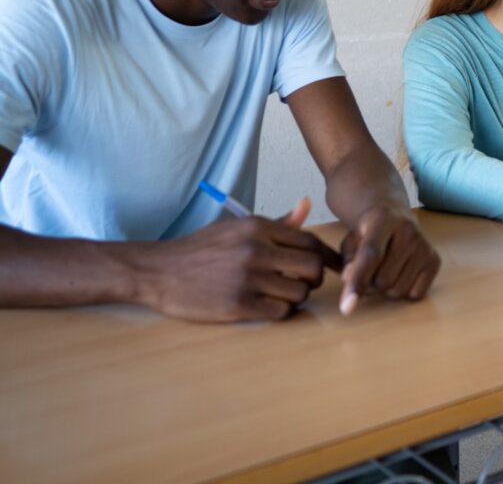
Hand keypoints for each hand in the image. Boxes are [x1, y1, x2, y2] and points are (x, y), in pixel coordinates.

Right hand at [142, 197, 340, 321]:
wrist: (159, 271)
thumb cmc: (202, 249)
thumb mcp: (237, 228)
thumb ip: (277, 222)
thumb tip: (307, 204)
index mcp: (257, 226)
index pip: (310, 241)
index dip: (326, 256)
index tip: (330, 266)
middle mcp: (256, 249)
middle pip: (312, 267)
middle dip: (314, 278)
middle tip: (303, 282)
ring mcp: (247, 277)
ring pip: (299, 292)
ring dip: (296, 297)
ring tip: (280, 294)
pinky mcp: (238, 304)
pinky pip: (280, 311)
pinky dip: (279, 311)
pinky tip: (266, 305)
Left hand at [338, 206, 440, 314]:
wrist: (396, 217)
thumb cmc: (369, 233)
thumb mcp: (351, 241)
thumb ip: (348, 262)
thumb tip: (350, 283)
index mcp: (383, 221)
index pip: (370, 256)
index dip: (357, 281)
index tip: (347, 307)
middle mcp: (408, 231)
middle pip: (383, 280)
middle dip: (370, 285)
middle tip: (370, 272)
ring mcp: (424, 246)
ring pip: (398, 291)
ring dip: (386, 290)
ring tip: (386, 271)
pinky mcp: (435, 260)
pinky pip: (415, 294)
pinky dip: (404, 291)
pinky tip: (402, 274)